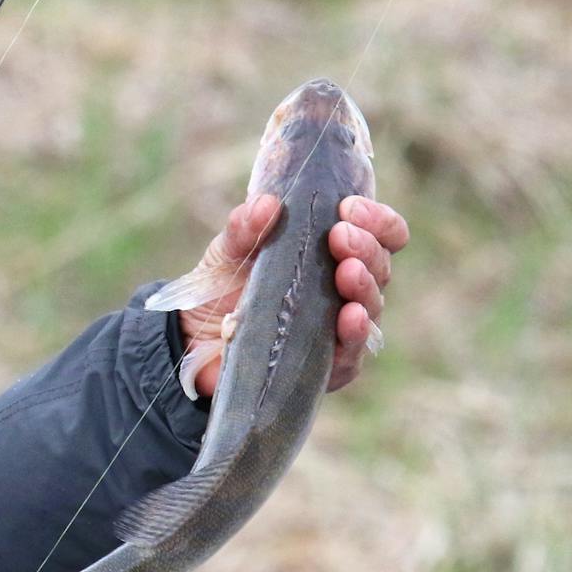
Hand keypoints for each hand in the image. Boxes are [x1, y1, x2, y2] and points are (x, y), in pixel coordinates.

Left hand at [178, 193, 408, 396]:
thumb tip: (267, 204)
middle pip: (380, 267)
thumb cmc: (221, 290)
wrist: (190, 342)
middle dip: (366, 247)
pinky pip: (352, 354)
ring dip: (364, 286)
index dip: (377, 220)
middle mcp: (344, 290)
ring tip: (347, 271)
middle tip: (340, 236)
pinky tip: (350, 317)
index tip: (349, 208)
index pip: (379, 234)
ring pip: (372, 307)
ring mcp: (338, 330)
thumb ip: (245, 227)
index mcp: (332, 254)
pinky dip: (355, 333)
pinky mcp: (326, 367)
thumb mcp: (228, 251)